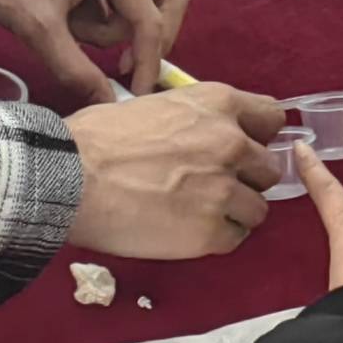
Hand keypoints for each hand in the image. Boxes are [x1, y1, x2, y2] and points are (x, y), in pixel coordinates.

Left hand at [0, 0, 180, 106]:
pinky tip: (63, 24)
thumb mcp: (37, 29)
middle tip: (123, 66)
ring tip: (68, 35)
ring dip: (114, 28)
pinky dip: (97, 19)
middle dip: (151, 37)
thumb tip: (107, 104)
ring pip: (139, 1)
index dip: (150, 62)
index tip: (135, 95)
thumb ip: (77, 69)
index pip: (152, 19)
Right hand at [66, 81, 291, 259]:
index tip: (245, 149)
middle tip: (215, 187)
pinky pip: (234, 239)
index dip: (259, 136)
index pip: (272, 118)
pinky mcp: (209, 232)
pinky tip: (189, 232)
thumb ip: (197, 119)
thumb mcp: (157, 105)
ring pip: (258, 208)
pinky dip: (217, 238)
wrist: (70, 177)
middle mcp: (232, 142)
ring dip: (235, 212)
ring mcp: (224, 189)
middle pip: (269, 168)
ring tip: (200, 214)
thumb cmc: (98, 137)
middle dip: (247, 179)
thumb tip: (209, 134)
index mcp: (219, 103)